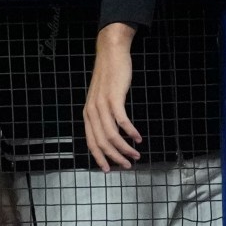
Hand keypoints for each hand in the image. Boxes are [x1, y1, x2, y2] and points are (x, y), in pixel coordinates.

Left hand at [83, 23, 141, 170]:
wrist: (111, 55)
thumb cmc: (109, 80)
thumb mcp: (101, 100)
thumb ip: (103, 116)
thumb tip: (112, 135)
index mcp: (87, 115)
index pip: (91, 142)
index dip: (100, 158)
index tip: (109, 170)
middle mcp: (91, 112)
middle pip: (101, 142)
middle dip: (115, 157)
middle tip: (128, 165)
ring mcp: (101, 105)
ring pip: (111, 134)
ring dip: (124, 147)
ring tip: (136, 154)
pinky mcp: (113, 98)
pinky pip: (121, 120)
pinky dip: (130, 131)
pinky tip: (138, 137)